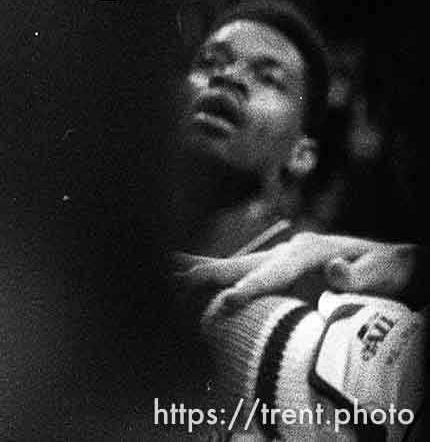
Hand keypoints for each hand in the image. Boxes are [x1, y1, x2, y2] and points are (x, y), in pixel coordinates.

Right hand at [175, 234, 422, 314]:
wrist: (392, 262)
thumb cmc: (389, 270)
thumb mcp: (382, 271)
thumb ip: (356, 274)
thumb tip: (331, 273)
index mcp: (309, 252)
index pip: (273, 273)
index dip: (248, 288)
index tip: (225, 302)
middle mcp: (287, 251)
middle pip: (241, 263)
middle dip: (208, 274)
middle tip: (173, 279)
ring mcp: (279, 258)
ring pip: (233, 265)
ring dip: (199, 270)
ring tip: (163, 271)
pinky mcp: (277, 269)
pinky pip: (239, 273)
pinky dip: (211, 275)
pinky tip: (184, 276)